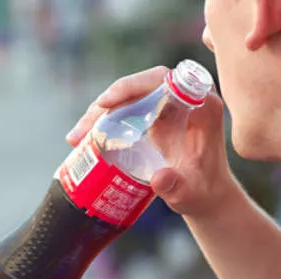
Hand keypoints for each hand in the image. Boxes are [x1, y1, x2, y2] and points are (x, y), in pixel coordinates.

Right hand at [66, 66, 235, 219]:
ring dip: (99, 113)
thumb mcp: (190, 192)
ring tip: (75, 139)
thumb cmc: (202, 192)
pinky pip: (126, 110)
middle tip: (82, 129)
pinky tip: (84, 140)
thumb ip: (176, 186)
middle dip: (107, 103)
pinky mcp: (154, 116)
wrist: (205, 196)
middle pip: (140, 86)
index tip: (107, 102)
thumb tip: (158, 178)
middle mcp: (185, 99)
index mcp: (201, 106)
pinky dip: (103, 122)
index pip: (164, 80)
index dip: (133, 85)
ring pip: (129, 97)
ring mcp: (168, 106)